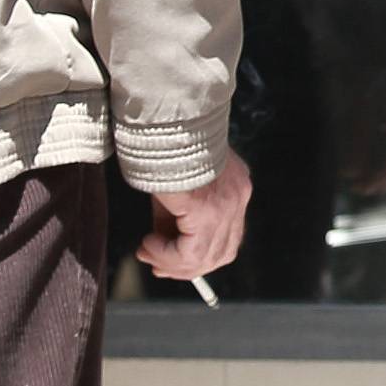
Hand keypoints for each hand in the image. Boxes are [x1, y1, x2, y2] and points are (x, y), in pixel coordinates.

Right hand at [138, 152, 252, 280]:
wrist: (166, 119)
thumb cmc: (166, 143)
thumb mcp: (177, 183)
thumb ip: (175, 216)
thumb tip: (162, 250)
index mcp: (236, 186)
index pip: (228, 238)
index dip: (197, 257)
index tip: (167, 260)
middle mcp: (238, 196)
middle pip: (220, 253)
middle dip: (184, 266)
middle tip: (156, 264)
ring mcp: (227, 204)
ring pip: (205, 258)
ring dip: (172, 263)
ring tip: (148, 251)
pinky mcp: (207, 209)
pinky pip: (190, 252)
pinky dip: (167, 255)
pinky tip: (149, 244)